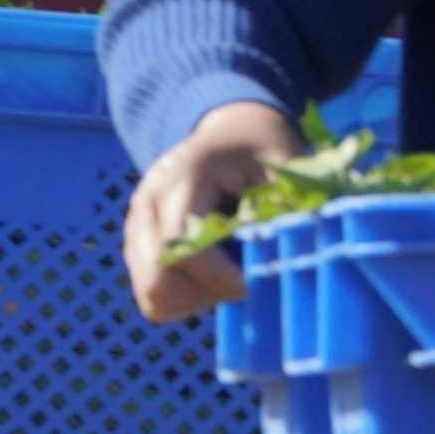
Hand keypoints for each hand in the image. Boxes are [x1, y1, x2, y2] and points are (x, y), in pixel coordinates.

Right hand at [124, 99, 307, 322]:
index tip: (264, 281)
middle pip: (160, 282)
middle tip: (247, 278)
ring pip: (154, 296)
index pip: (187, 250)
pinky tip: (215, 274)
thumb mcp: (286, 169)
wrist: (232, 134)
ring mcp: (136, 224)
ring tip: (232, 272)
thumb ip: (290, 211)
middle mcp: (149, 200)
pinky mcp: (136, 245)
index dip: (226, 279)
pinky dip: (186, 299)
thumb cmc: (264, 152)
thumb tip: (298, 260)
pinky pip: (153, 297)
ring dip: (198, 299)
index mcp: (185, 175)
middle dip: (209, 293)